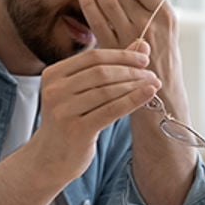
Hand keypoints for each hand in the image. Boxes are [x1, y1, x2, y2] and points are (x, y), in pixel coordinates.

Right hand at [30, 43, 160, 181]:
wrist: (50, 159)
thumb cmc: (71, 120)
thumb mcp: (83, 92)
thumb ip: (109, 67)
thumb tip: (142, 45)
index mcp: (53, 74)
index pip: (92, 57)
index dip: (121, 55)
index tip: (144, 58)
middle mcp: (54, 90)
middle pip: (101, 72)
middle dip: (131, 70)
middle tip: (151, 73)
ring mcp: (63, 111)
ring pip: (107, 91)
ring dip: (135, 85)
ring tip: (154, 84)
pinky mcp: (76, 130)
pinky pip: (111, 110)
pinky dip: (133, 100)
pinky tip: (149, 94)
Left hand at [77, 0, 176, 53]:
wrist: (161, 95)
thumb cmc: (163, 60)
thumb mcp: (169, 31)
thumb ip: (152, 9)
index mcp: (166, 16)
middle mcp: (149, 24)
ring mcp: (130, 36)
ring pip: (108, 2)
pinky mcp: (112, 48)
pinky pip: (96, 20)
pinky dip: (88, 4)